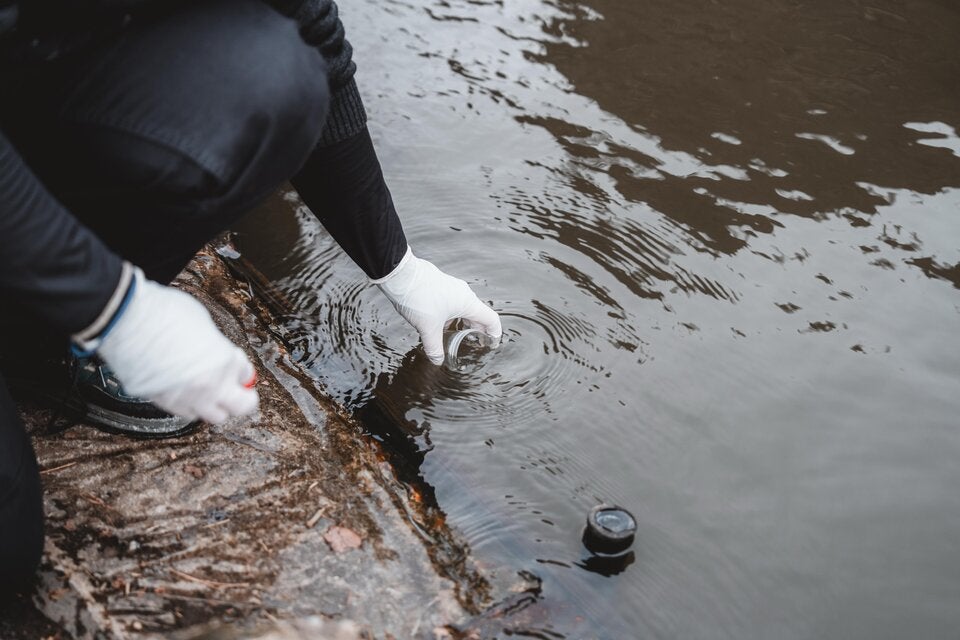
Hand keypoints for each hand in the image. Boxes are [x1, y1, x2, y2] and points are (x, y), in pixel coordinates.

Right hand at [74, 267, 258, 422]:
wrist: (125, 320)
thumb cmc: (163, 313)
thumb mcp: (203, 322)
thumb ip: (217, 345)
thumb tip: (219, 353)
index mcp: (224, 361)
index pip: (246, 375)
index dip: (242, 370)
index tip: (237, 367)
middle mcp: (209, 385)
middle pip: (241, 407)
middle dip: (243, 398)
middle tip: (238, 390)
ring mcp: (186, 397)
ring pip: (212, 416)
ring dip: (214, 404)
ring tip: (207, 390)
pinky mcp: (163, 402)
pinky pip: (185, 412)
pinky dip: (189, 404)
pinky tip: (185, 391)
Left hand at [375, 247, 501, 364]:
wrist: (400, 274)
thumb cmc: (418, 297)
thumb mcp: (427, 328)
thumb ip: (434, 347)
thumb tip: (437, 360)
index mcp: (467, 303)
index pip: (491, 319)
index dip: (495, 334)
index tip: (492, 344)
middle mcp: (463, 293)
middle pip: (478, 313)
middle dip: (477, 329)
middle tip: (475, 342)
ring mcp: (452, 287)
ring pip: (463, 307)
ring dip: (462, 321)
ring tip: (455, 335)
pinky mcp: (440, 284)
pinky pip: (452, 301)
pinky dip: (451, 314)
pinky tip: (438, 322)